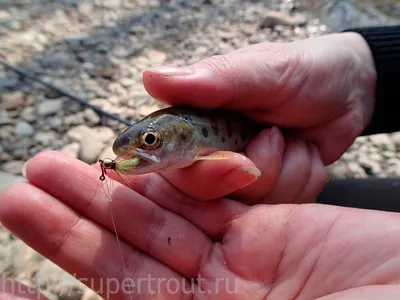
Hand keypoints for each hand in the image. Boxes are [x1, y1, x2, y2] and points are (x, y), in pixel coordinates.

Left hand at [1, 151, 399, 299]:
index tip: (2, 287)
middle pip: (124, 265)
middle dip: (69, 229)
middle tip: (20, 196)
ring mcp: (237, 268)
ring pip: (155, 225)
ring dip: (106, 197)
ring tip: (52, 169)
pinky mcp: (262, 230)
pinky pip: (202, 201)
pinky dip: (165, 184)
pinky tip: (127, 169)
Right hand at [141, 32, 375, 203]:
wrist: (348, 91)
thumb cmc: (302, 71)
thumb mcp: (263, 70)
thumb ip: (212, 80)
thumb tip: (152, 79)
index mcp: (194, 123)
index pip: (169, 162)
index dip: (199, 171)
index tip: (239, 161)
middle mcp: (210, 155)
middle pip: (206, 194)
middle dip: (253, 170)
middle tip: (275, 136)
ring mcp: (240, 178)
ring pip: (249, 206)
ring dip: (285, 170)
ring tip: (294, 137)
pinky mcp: (268, 194)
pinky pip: (280, 210)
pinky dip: (302, 180)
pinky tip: (306, 153)